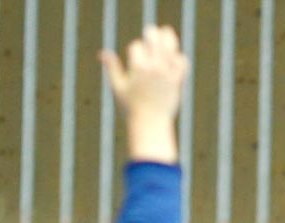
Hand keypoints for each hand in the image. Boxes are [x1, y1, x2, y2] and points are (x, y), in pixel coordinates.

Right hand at [99, 25, 188, 162]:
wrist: (150, 125)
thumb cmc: (131, 108)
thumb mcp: (118, 88)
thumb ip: (112, 68)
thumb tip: (102, 54)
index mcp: (137, 68)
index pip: (137, 46)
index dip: (135, 49)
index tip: (135, 59)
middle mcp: (153, 68)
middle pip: (153, 37)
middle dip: (150, 35)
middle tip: (150, 36)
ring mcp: (166, 73)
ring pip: (170, 44)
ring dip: (167, 38)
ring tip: (164, 36)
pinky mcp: (176, 80)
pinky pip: (182, 61)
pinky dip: (178, 58)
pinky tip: (172, 60)